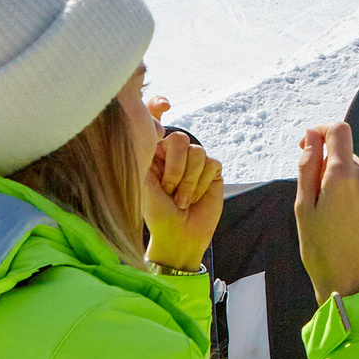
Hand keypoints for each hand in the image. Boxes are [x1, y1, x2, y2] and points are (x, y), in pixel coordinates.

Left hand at [141, 130, 223, 269]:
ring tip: (183, 200)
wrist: (180, 236)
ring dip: (189, 182)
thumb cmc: (159, 214)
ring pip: (198, 152)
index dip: (160, 123)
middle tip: (170, 190)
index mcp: (155, 156)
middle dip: (176, 169)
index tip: (164, 131)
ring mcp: (195, 163)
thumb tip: (153, 132)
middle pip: (180, 139)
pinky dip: (202, 184)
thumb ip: (148, 158)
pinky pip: (212, 163)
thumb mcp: (145, 186)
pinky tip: (196, 198)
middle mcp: (175, 156)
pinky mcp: (212, 171)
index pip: (158, 129)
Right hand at [295, 122, 358, 303]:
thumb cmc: (321, 249)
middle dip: (333, 169)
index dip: (322, 130)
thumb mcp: (303, 208)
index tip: (311, 142)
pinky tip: (358, 222)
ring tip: (341, 218)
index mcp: (344, 176)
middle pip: (349, 156)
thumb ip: (308, 166)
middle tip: (321, 201)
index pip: (338, 131)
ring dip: (350, 185)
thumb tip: (312, 136)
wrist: (353, 284)